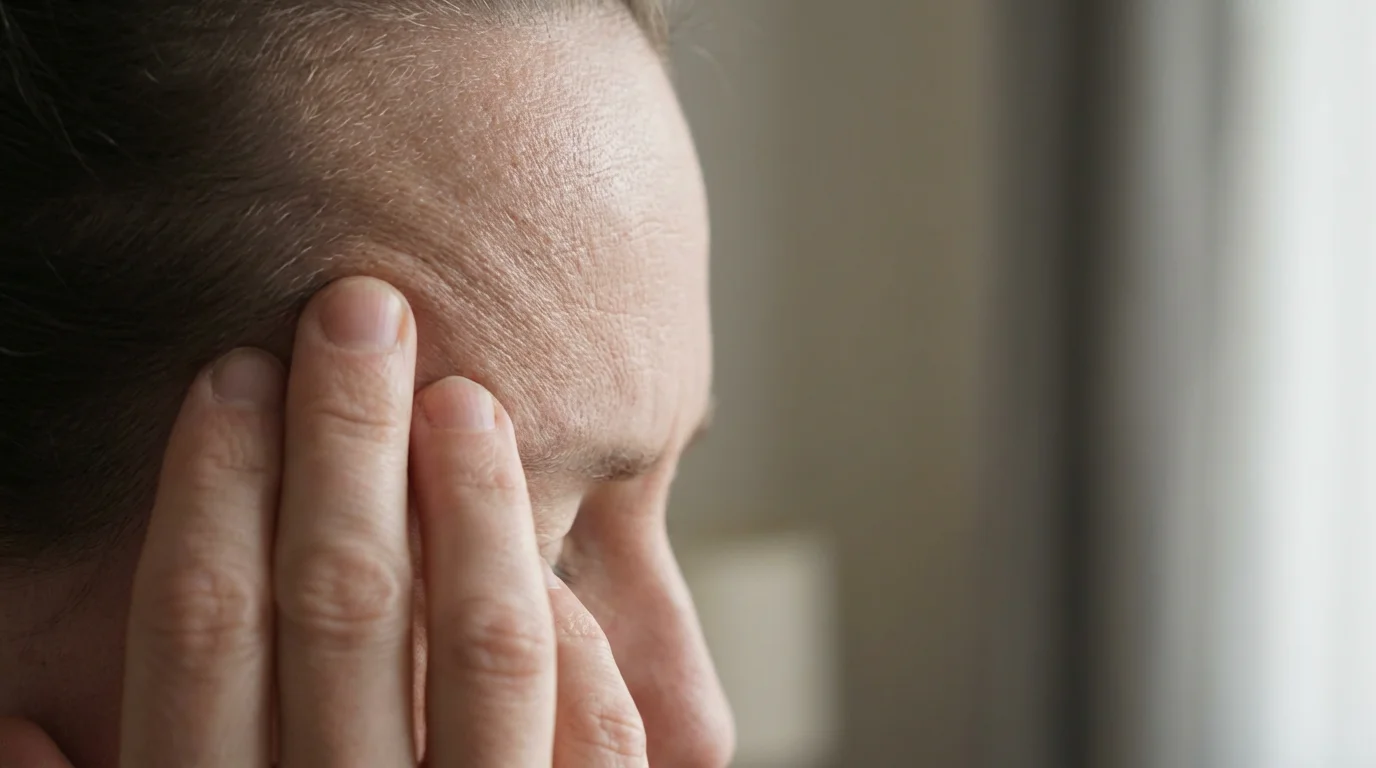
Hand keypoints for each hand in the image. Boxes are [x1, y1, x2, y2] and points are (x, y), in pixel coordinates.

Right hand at [0, 277, 647, 765]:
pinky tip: (557, 571)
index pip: (207, 630)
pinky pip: (594, 745)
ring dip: (472, 510)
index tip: (233, 374)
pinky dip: (579, 649)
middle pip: (349, 605)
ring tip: (462, 392)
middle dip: (348, 449)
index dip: (214, 494)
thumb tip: (15, 735)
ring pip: (490, 648)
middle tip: (357, 311)